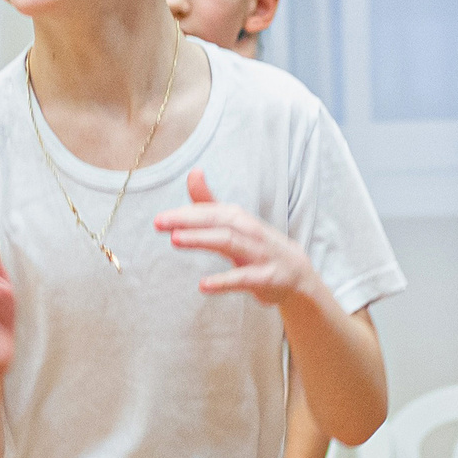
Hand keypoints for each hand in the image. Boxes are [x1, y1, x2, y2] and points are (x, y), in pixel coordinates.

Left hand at [154, 167, 320, 304]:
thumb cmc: (259, 246)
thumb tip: (193, 172)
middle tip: (159, 223)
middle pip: (219, 221)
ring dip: (202, 240)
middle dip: (189, 220)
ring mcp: (260, 254)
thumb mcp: (235, 224)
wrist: (298, 275)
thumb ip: (210, 203)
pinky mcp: (266, 278)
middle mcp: (250, 232)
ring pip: (230, 242)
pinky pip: (244, 278)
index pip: (211, 211)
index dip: (185, 213)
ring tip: (175, 240)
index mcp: (240, 219)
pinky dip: (224, 281)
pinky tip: (203, 285)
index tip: (160, 218)